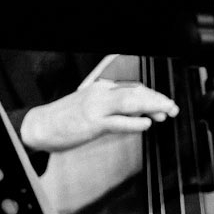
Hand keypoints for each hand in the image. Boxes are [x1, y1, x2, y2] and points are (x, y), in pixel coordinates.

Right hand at [19, 78, 178, 153]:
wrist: (41, 125)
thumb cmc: (66, 119)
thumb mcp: (92, 108)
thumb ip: (115, 109)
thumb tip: (141, 115)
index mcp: (100, 88)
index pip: (133, 88)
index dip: (153, 95)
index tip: (166, 104)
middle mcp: (100, 94)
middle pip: (135, 93)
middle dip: (157, 100)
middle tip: (173, 108)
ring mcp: (96, 108)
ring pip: (130, 103)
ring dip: (151, 107)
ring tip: (166, 113)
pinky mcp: (92, 123)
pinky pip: (118, 122)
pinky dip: (134, 123)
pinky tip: (146, 125)